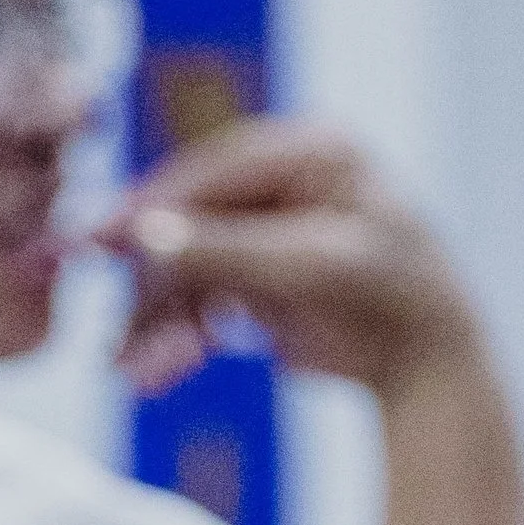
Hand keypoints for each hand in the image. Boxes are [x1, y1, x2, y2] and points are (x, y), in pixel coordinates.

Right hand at [92, 117, 481, 404]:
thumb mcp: (309, 269)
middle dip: (153, 287)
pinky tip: (158, 372)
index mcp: (313, 151)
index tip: (100, 239)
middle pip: (193, 224)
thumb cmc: (389, 301)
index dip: (155, 206)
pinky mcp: (257, 279)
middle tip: (115, 335)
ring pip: (189, 270)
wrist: (423, 368)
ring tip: (137, 373)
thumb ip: (228, 250)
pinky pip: (200, 303)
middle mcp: (284, 182)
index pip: (215, 170)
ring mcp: (268, 232)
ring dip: (157, 325)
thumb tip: (147, 236)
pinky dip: (176, 338)